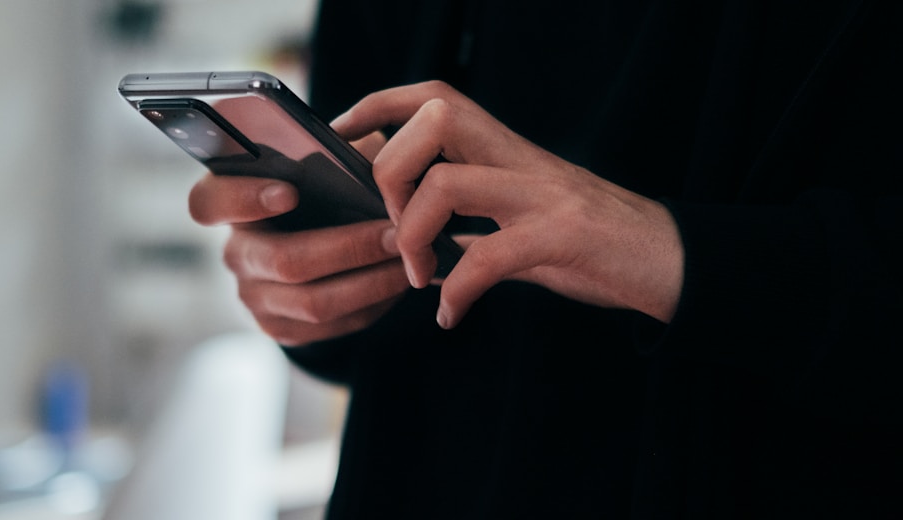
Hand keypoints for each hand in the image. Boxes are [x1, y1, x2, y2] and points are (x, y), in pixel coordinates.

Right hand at [188, 132, 410, 344]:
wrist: (320, 241)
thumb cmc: (324, 189)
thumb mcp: (326, 161)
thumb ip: (335, 152)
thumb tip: (368, 157)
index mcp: (230, 201)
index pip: (209, 202)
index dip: (243, 199)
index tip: (290, 191)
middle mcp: (235, 252)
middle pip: (283, 261)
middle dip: (349, 248)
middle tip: (396, 234)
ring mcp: (254, 296)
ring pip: (313, 302)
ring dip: (370, 281)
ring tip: (410, 260)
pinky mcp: (280, 327)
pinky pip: (330, 326)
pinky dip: (371, 305)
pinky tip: (397, 283)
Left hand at [332, 81, 683, 327]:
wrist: (672, 264)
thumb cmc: (594, 245)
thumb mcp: (525, 224)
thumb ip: (476, 226)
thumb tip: (423, 244)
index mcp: (507, 152)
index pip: (434, 97)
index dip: (379, 106)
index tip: (342, 137)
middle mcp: (522, 160)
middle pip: (434, 120)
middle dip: (390, 171)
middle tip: (392, 229)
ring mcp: (543, 195)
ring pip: (448, 184)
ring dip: (414, 236)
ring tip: (419, 277)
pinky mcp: (563, 237)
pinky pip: (489, 256)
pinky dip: (458, 291)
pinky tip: (452, 315)